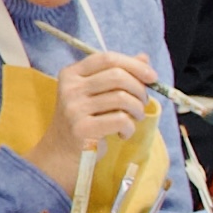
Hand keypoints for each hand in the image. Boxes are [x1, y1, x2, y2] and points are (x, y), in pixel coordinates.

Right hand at [17, 52, 157, 187]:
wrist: (61, 153)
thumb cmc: (83, 121)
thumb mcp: (97, 94)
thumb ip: (117, 74)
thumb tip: (144, 58)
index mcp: (72, 74)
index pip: (107, 59)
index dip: (133, 65)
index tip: (152, 77)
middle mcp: (70, 88)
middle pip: (117, 76)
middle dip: (139, 89)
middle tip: (143, 102)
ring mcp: (74, 108)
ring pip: (122, 98)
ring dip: (137, 109)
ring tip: (134, 118)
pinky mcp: (82, 128)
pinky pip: (120, 119)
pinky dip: (129, 127)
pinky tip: (123, 133)